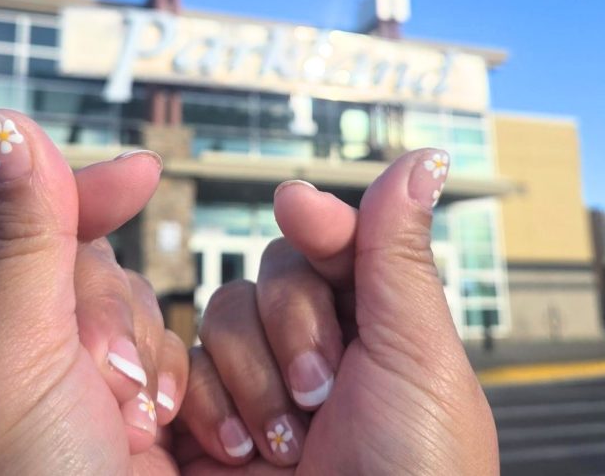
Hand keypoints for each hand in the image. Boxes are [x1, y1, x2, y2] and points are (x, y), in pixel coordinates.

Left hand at [0, 110, 188, 473]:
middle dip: (108, 316)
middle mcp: (16, 357)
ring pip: (142, 310)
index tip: (142, 173)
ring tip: (128, 421)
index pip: (19, 229)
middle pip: (90, 266)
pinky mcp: (138, 420)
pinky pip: (178, 357)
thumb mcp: (11, 350)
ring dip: (146, 358)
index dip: (78, 195)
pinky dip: (181, 385)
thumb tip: (4, 125)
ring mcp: (81, 389)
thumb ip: (24, 233)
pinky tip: (165, 430)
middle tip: (99, 379)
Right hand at [176, 149, 497, 473]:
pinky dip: (207, 405)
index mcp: (380, 331)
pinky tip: (242, 451)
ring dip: (252, 379)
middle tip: (324, 394)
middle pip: (269, 275)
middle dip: (293, 331)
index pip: (333, 245)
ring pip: (220, 317)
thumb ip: (397, 256)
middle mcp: (318, 354)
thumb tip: (421, 158)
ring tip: (288, 444)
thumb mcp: (418, 358)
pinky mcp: (211, 425)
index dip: (320, 228)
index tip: (302, 213)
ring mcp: (262, 390)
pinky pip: (183, 372)